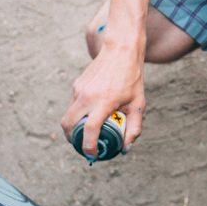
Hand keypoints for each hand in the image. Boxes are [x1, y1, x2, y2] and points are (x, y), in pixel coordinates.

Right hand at [61, 41, 145, 157]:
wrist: (121, 50)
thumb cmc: (132, 78)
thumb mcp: (138, 104)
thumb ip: (134, 127)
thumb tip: (125, 148)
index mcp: (104, 101)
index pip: (89, 129)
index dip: (88, 146)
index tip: (92, 154)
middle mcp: (88, 96)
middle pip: (67, 125)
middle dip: (71, 139)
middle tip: (81, 146)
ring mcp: (79, 89)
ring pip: (68, 115)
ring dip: (73, 126)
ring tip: (86, 131)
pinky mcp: (76, 84)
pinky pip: (73, 104)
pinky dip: (78, 112)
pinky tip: (91, 110)